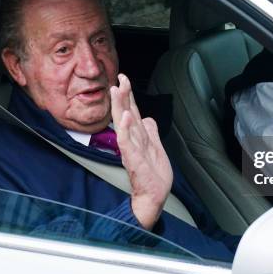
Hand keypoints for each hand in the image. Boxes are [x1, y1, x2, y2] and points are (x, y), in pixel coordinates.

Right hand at [110, 74, 172, 229]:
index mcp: (139, 136)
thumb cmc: (152, 174)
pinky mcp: (134, 160)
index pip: (132, 110)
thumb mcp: (155, 148)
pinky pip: (128, 143)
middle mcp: (133, 140)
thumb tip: (148, 118)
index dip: (128, 95)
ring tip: (117, 90)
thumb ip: (150, 133)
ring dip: (121, 106)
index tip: (123, 78)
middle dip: (123, 95)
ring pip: (125, 124)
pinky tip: (125, 118)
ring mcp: (132, 149)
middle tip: (119, 78)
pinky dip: (125, 130)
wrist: (153, 195)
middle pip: (126, 113)